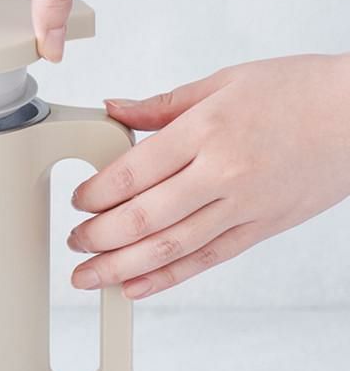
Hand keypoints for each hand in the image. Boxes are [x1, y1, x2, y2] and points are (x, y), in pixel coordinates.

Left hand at [68, 54, 349, 298]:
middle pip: (144, 217)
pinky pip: (205, 261)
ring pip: (170, 248)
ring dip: (120, 267)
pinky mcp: (259, 230)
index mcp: (207, 130)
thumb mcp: (224, 82)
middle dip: (98, 237)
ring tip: (87, 278)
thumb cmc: (297, 91)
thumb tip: (111, 108)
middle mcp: (222, 173)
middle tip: (73, 243)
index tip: (77, 203)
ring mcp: (243, 207)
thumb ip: (162, 104)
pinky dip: (166, 279)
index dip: (95, 194)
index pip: (133, 173)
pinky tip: (134, 288)